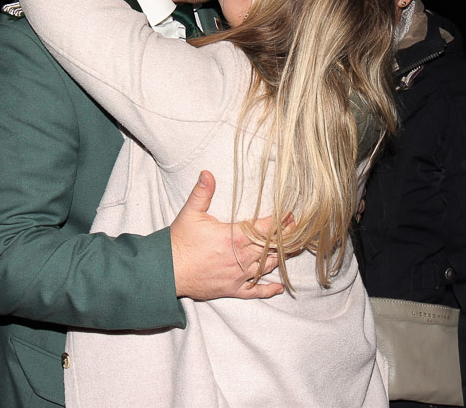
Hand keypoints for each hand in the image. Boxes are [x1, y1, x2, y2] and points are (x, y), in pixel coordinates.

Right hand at [170, 170, 287, 299]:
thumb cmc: (178, 242)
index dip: (280, 221)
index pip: (264, 228)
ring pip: (266, 267)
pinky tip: (279, 288)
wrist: (166, 271)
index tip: (291, 215)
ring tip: (293, 250)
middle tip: (299, 230)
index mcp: (233, 237)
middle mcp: (240, 258)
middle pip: (270, 247)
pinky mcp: (231, 289)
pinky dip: (268, 290)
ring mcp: (237, 275)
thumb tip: (207, 173)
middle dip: (286, 238)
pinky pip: (254, 291)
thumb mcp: (190, 214)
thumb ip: (202, 193)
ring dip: (281, 258)